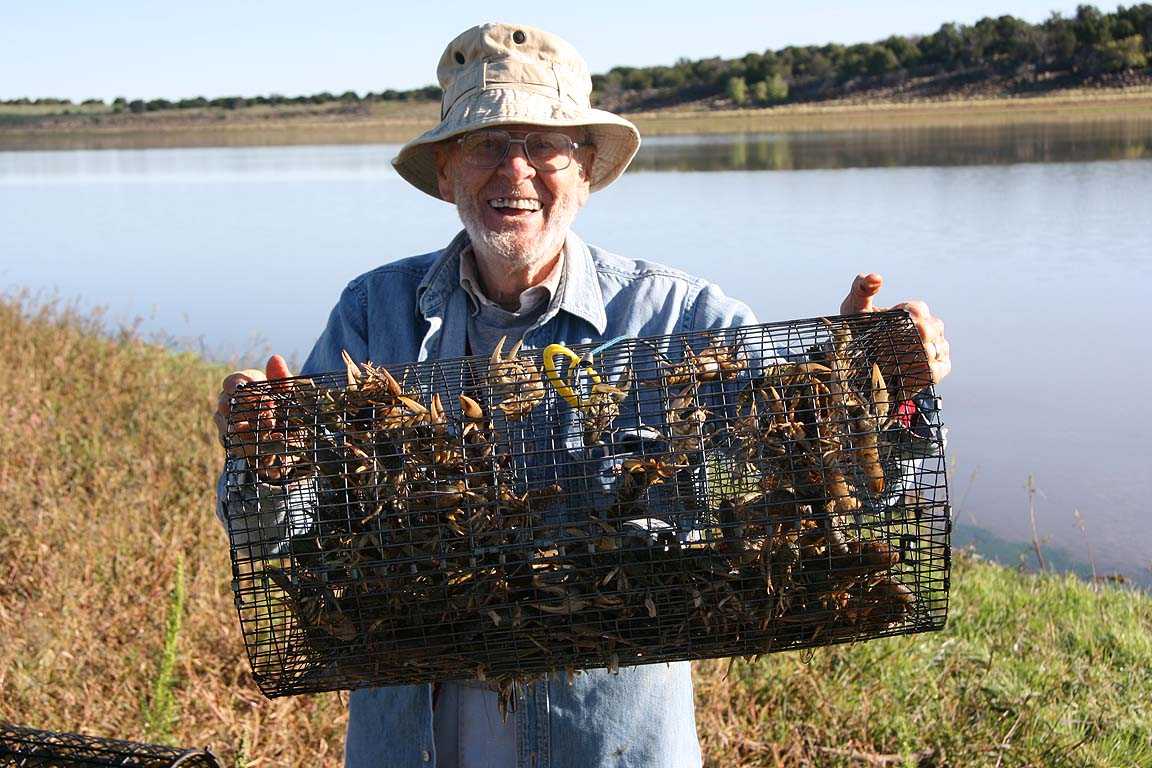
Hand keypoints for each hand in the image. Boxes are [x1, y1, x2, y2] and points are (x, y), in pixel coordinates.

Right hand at [213, 355, 293, 468]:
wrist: (287, 434)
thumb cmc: (284, 405)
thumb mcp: (288, 392)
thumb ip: (281, 377)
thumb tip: (275, 358)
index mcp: (241, 385)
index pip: (231, 382)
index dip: (239, 386)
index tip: (252, 392)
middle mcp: (228, 402)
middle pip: (225, 404)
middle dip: (246, 408)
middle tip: (268, 411)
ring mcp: (226, 422)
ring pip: (227, 424)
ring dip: (249, 426)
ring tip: (271, 426)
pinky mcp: (230, 442)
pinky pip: (233, 443)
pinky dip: (250, 443)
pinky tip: (267, 443)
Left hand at [840, 273, 950, 389]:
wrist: (857, 364)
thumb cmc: (857, 331)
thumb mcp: (854, 308)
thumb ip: (861, 288)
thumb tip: (876, 277)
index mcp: (913, 310)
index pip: (918, 310)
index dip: (907, 315)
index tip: (889, 324)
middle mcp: (930, 327)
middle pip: (932, 329)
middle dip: (911, 337)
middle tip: (889, 345)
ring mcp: (936, 348)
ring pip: (936, 349)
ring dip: (914, 356)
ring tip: (891, 360)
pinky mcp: (936, 370)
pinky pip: (937, 370)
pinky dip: (921, 371)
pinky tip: (902, 372)